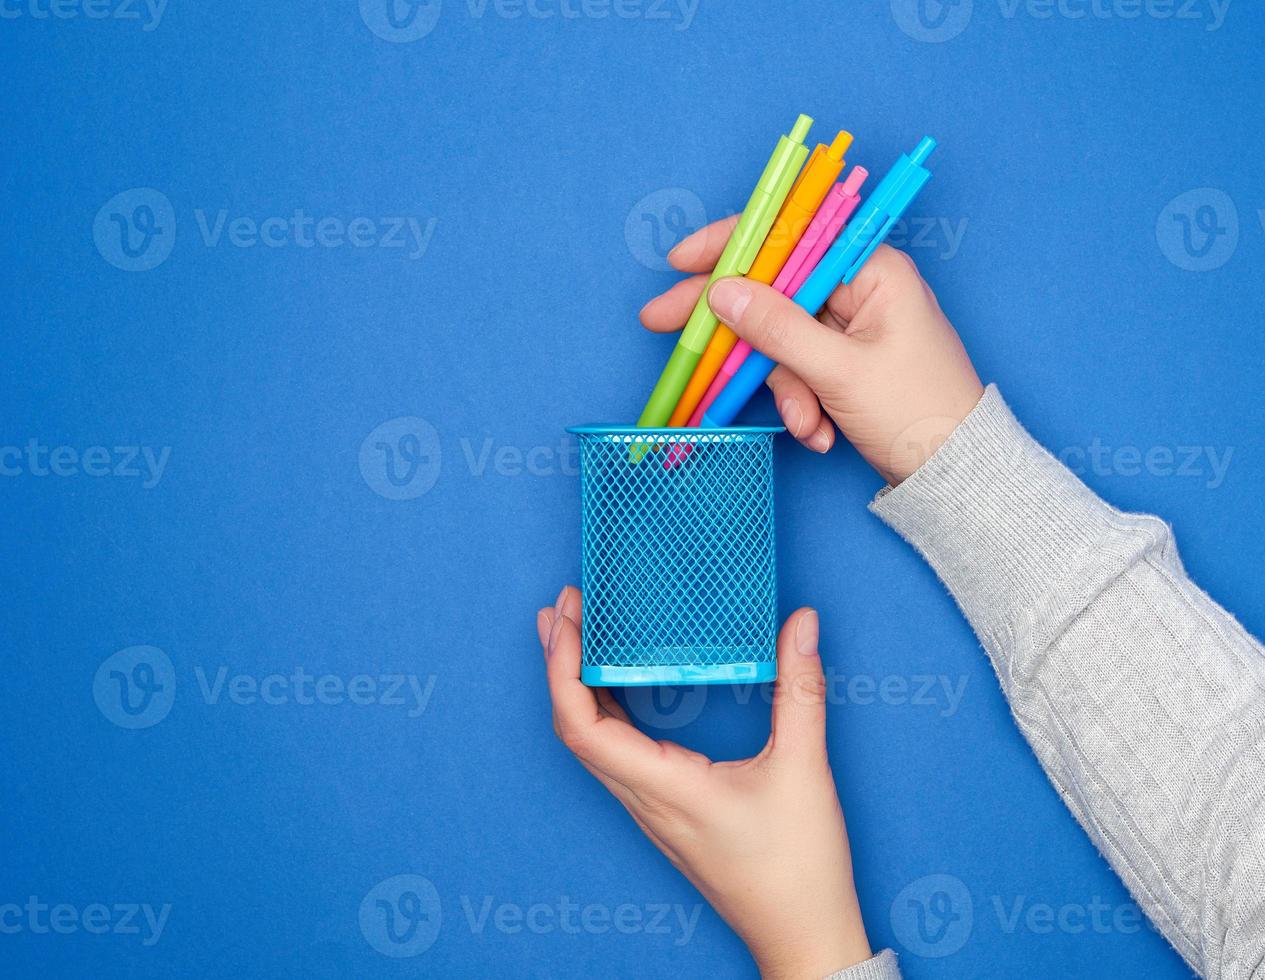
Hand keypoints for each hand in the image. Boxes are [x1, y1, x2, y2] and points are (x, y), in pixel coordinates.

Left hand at [538, 586, 871, 978]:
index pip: (583, 729)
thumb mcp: (805, 770)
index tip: (568, 620)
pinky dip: (605, 710)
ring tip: (577, 633)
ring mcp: (650, 809)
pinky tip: (617, 683)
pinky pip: (616, 756)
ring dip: (577, 686)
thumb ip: (800, 690)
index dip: (564, 671)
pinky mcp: (664, 811)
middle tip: (565, 607)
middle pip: (574, 730)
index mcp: (667, 789)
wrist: (802, 938)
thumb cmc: (800, 869)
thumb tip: (801, 624)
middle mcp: (645, 800)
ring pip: (592, 744)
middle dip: (561, 663)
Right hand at [641, 218, 983, 484]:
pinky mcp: (844, 362)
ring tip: (808, 426)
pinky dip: (801, 403)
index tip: (680, 261)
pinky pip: (799, 369)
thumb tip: (721, 292)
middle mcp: (860, 288)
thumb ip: (776, 328)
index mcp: (871, 269)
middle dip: (734, 327)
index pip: (788, 238)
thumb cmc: (916, 411)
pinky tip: (820, 434)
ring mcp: (851, 327)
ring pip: (782, 340)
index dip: (730, 245)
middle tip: (664, 326)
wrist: (957, 474)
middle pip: (774, 290)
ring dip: (785, 390)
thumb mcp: (839, 371)